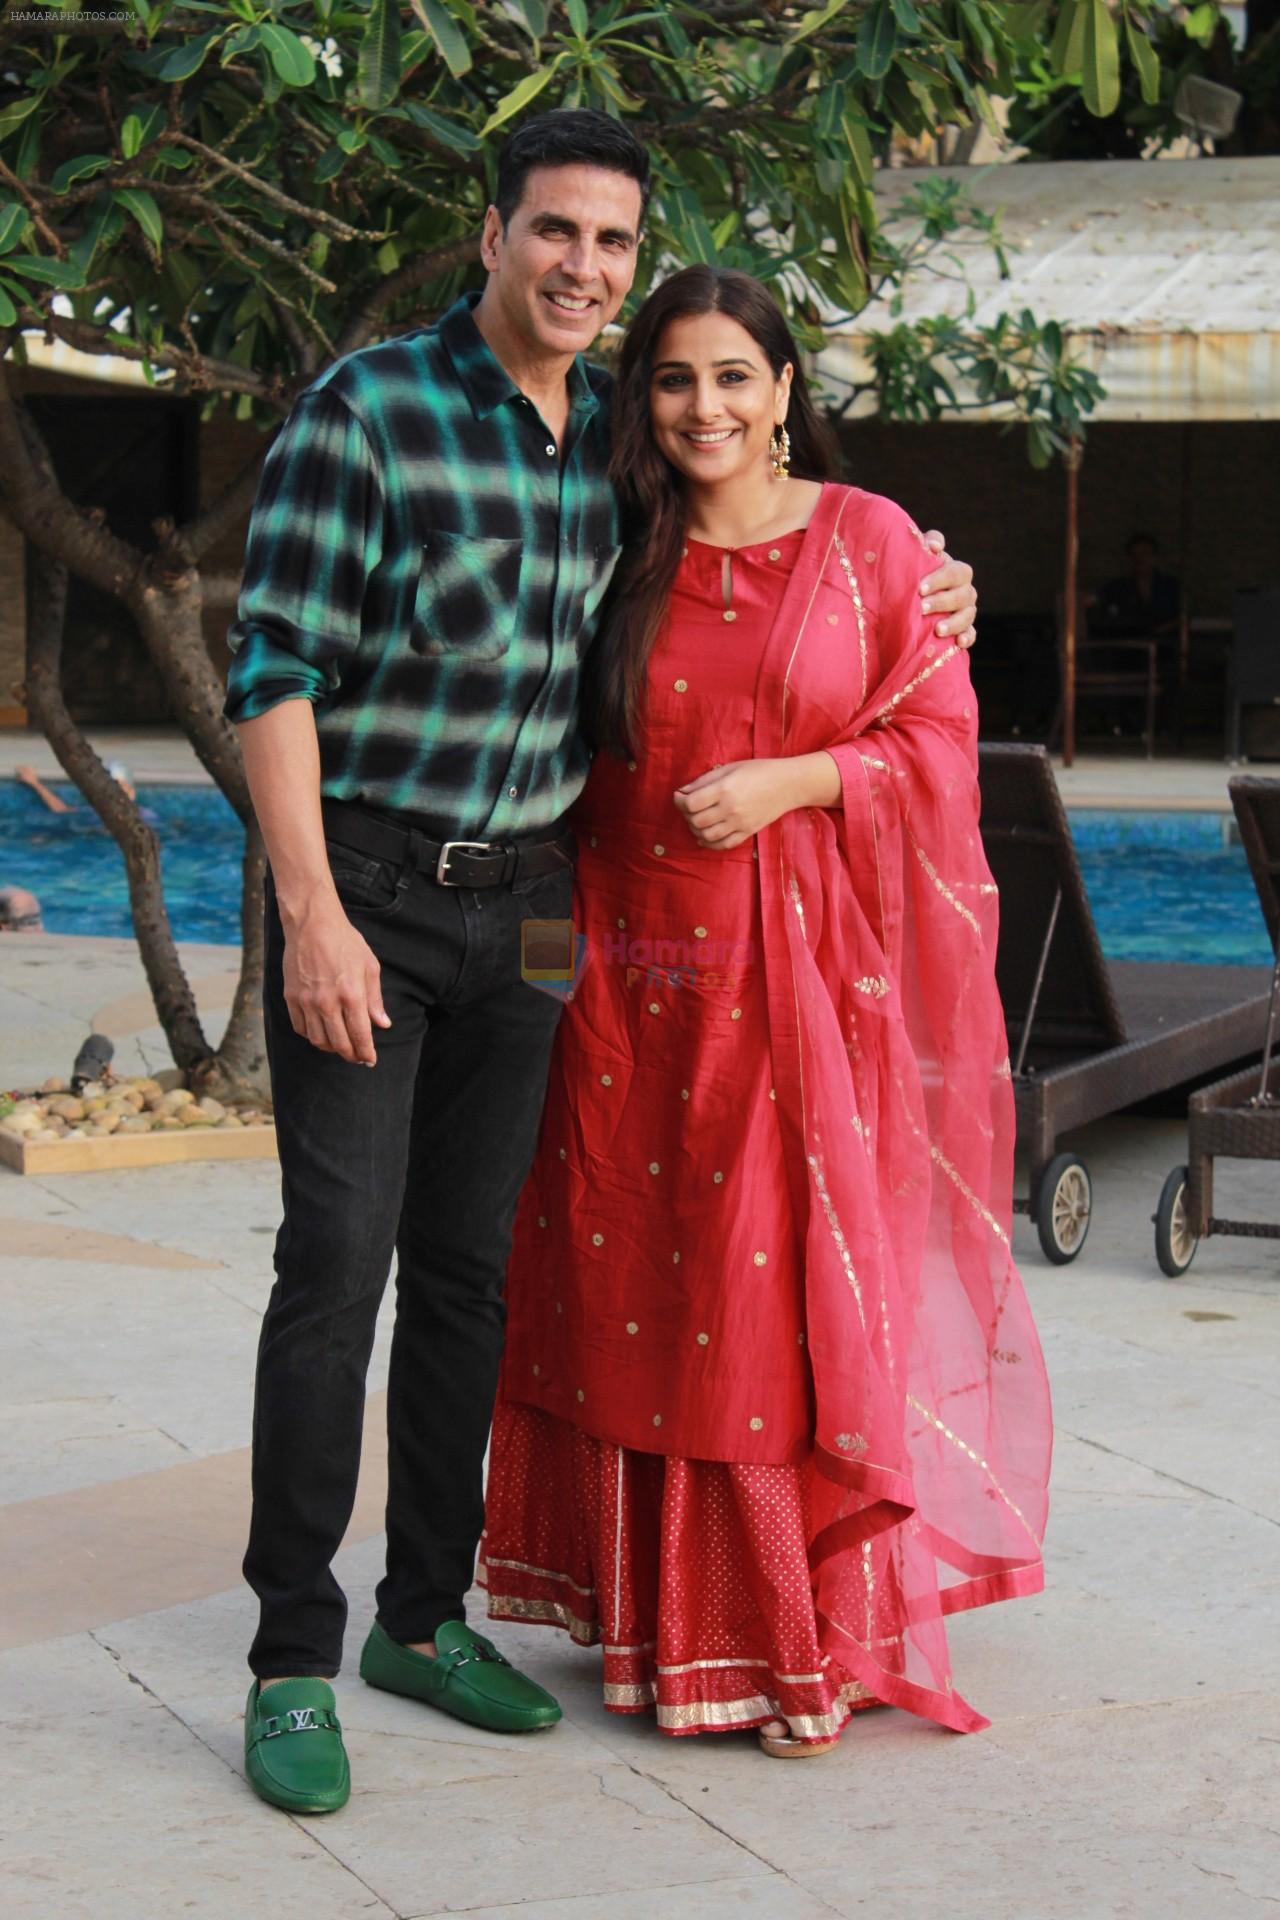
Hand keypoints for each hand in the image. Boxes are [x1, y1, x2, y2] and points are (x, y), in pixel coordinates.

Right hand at [279, 891, 390, 1065]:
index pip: (360, 1035)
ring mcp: (307, 1001)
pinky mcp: (291, 997)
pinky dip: (311, 1035)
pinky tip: (320, 1032)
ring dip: (330, 1048)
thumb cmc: (345, 942)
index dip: (366, 1052)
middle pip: (339, 1043)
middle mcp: (328, 1002)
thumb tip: (382, 1024)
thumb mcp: (369, 967)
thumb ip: (375, 999)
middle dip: (350, 1055)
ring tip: (339, 1046)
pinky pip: (300, 1028)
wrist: (312, 924)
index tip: (370, 1060)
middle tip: (357, 1057)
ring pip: (318, 1040)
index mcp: (351, 995)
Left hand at [675, 759, 802, 850]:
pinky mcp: (747, 832)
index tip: (679, 796)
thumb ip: (705, 780)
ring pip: (706, 835)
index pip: (690, 803)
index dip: (678, 801)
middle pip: (695, 820)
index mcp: (724, 789)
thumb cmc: (759, 771)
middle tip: (688, 807)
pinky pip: (723, 845)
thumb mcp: (730, 768)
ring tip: (697, 820)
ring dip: (696, 830)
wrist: (788, 784)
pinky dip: (709, 843)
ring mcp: (739, 823)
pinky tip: (705, 836)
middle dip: (686, 814)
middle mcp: (730, 808)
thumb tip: (683, 792)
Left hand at [919, 530, 976, 646]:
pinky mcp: (963, 630)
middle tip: (922, 607)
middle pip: (963, 594)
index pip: (957, 572)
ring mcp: (965, 611)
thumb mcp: (916, 557)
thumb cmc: (913, 575)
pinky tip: (959, 643)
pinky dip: (967, 638)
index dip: (941, 579)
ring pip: (968, 615)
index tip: (920, 588)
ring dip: (954, 622)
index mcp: (955, 572)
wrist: (910, 599)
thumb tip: (934, 546)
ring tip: (937, 629)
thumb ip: (924, 544)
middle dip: (943, 601)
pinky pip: (971, 634)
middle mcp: (964, 591)